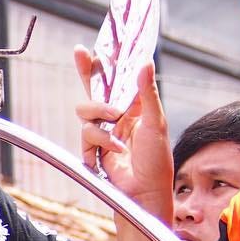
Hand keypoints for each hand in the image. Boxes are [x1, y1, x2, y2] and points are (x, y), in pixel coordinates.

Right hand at [74, 48, 172, 217]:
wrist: (143, 194)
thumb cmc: (157, 161)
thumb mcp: (155, 123)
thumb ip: (147, 93)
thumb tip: (145, 63)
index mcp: (134, 108)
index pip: (115, 80)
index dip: (104, 64)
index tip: (93, 46)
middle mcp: (116, 117)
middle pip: (93, 89)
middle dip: (87, 73)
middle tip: (82, 55)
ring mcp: (103, 132)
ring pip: (85, 112)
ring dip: (100, 119)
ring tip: (116, 133)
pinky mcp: (92, 148)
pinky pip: (86, 135)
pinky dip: (99, 143)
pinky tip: (113, 153)